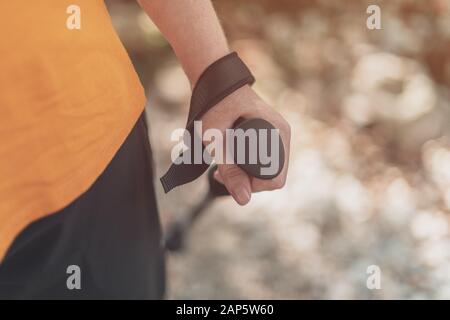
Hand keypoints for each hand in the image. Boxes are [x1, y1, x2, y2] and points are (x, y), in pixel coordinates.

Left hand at [201, 85, 290, 204]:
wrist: (215, 81)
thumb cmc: (214, 104)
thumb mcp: (217, 141)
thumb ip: (230, 170)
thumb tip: (244, 200)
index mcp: (278, 133)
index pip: (276, 178)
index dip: (252, 185)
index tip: (228, 176)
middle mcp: (282, 134)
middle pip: (273, 176)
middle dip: (247, 181)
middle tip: (220, 173)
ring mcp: (277, 134)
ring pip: (268, 170)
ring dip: (246, 174)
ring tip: (220, 169)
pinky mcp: (269, 135)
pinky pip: (265, 160)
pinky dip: (248, 166)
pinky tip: (228, 162)